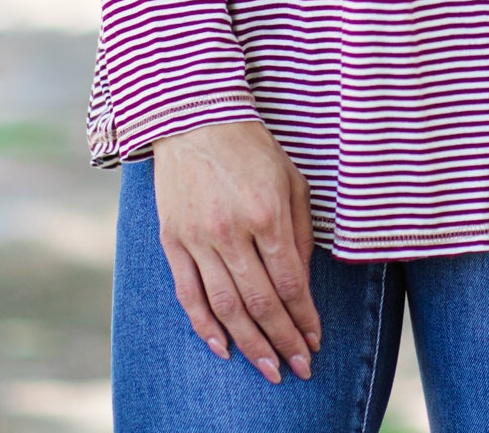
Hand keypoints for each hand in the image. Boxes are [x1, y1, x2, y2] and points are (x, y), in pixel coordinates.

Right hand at [149, 119, 321, 383]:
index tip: (314, 342)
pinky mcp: (173, 240)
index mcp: (266, 213)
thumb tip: (302, 281)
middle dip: (283, 341)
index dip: (304, 318)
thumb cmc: (252, 148)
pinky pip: (188, 295)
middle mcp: (231, 231)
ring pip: (225, 307)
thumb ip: (299, 230)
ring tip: (268, 369)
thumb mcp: (291, 179)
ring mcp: (198, 238)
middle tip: (299, 369)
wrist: (195, 119)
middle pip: (260, 303)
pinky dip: (204, 326)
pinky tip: (222, 347)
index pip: (290, 282)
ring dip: (249, 344)